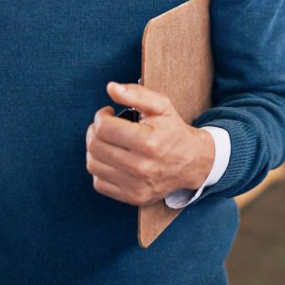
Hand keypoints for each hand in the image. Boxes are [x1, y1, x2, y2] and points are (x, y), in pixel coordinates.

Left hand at [85, 82, 214, 205]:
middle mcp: (141, 167)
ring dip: (94, 149)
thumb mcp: (161, 106)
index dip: (100, 116)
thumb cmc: (173, 131)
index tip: (107, 113)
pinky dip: (100, 169)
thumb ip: (136, 94)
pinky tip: (111, 158)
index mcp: (148, 142)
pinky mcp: (132, 197)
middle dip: (94, 131)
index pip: (104, 128)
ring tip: (106, 141)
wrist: (192, 162)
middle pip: (95, 146)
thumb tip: (111, 87)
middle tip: (104, 126)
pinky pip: (99, 183)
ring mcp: (136, 185)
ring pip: (93, 164)